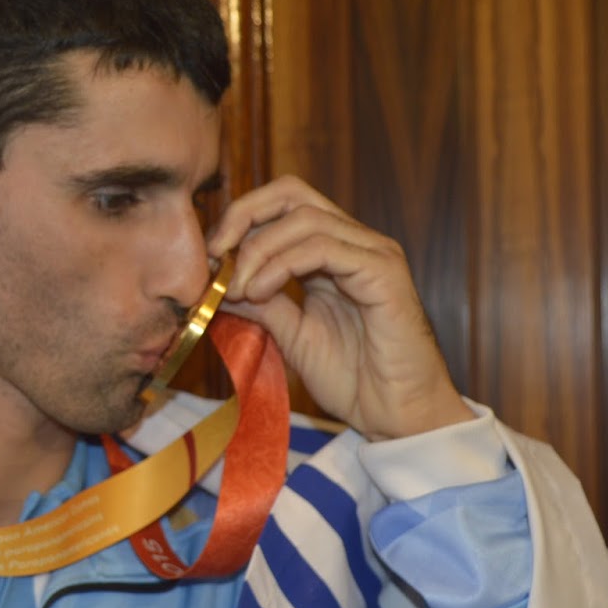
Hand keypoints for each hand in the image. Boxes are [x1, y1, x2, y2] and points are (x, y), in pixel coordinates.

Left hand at [205, 176, 469, 441]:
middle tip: (214, 255)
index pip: (283, 203)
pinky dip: (281, 265)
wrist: (398, 414)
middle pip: (292, 193)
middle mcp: (355, 242)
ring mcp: (373, 252)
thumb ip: (261, 302)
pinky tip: (261, 292)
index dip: (241, 217)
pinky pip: (323, 248)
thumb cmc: (355, 378)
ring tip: (240, 289)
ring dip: (258, 250)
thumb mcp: (292, 333)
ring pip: (303, 218)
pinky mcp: (383, 272)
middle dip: (243, 216)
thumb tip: (219, 282)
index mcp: (334, 251)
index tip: (209, 255)